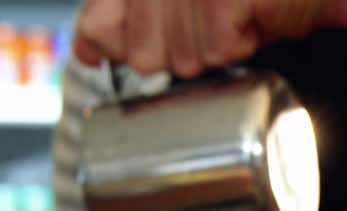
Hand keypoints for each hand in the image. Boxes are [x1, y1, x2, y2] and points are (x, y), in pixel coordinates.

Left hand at [74, 0, 328, 77]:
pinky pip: (217, 52)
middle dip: (186, 53)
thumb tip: (89, 50)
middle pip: (146, 56)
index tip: (159, 42)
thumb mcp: (179, 9)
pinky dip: (241, 48)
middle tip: (213, 27)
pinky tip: (250, 22)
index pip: (102, 26)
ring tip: (233, 23)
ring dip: (217, 51)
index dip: (124, 45)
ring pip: (184, 59)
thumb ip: (125, 22)